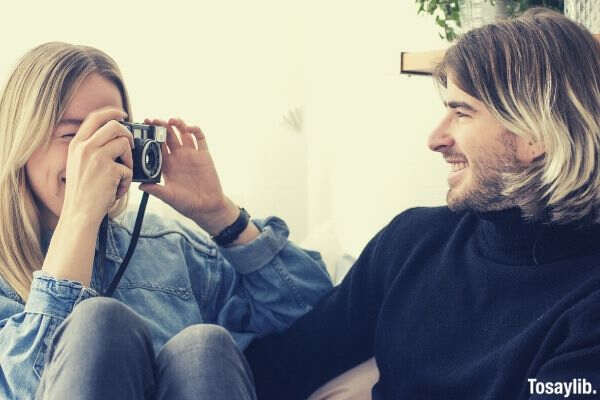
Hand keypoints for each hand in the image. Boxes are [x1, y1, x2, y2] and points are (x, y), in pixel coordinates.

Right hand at [60, 107, 133, 225]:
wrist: (79, 214)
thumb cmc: (83, 193)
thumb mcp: (79, 165)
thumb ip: (92, 149)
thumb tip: (116, 138)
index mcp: (76, 145)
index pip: (95, 117)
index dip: (111, 112)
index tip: (123, 114)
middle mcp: (85, 147)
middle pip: (114, 125)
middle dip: (127, 135)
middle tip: (130, 147)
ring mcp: (97, 157)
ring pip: (125, 144)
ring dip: (129, 161)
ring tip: (121, 176)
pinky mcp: (109, 169)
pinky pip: (128, 168)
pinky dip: (126, 181)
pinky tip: (117, 190)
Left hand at [139, 118, 238, 234]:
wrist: (207, 207)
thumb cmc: (187, 204)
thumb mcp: (169, 197)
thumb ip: (156, 190)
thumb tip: (140, 185)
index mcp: (167, 165)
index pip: (156, 146)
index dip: (150, 136)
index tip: (144, 128)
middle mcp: (178, 157)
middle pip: (168, 136)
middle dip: (161, 126)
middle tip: (154, 120)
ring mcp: (191, 155)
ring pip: (183, 134)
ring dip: (177, 124)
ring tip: (171, 120)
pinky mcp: (204, 155)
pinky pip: (200, 138)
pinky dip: (195, 130)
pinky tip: (189, 128)